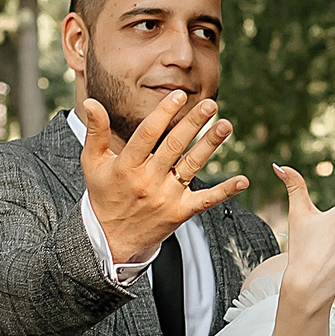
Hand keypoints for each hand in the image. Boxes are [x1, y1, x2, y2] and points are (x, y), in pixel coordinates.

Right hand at [82, 92, 248, 266]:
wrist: (111, 239)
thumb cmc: (104, 194)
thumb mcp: (93, 163)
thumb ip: (96, 131)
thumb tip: (92, 101)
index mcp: (126, 166)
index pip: (147, 134)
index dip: (163, 114)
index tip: (178, 96)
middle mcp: (147, 181)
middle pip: (174, 146)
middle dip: (193, 124)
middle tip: (210, 104)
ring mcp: (165, 198)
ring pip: (191, 166)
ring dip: (210, 145)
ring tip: (226, 126)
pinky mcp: (180, 213)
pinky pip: (205, 201)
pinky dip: (225, 191)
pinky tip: (242, 180)